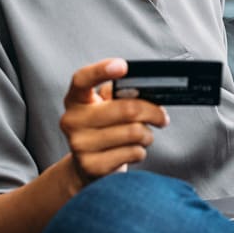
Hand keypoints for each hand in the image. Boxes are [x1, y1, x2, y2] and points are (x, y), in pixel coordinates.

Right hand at [60, 58, 169, 189]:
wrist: (87, 167)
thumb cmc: (104, 129)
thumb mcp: (105, 107)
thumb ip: (119, 95)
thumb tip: (147, 91)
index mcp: (76, 99)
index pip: (82, 79)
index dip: (101, 70)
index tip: (122, 66)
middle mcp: (72, 120)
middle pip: (126, 109)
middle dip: (152, 112)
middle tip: (161, 117)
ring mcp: (79, 144)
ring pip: (134, 132)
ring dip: (148, 134)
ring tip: (144, 135)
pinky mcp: (92, 165)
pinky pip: (133, 152)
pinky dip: (141, 150)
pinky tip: (133, 150)